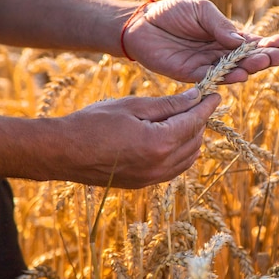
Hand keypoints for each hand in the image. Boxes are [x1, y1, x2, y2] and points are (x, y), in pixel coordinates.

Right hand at [53, 88, 220, 188]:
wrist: (63, 152)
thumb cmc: (93, 123)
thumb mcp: (133, 106)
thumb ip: (168, 104)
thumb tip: (195, 98)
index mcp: (160, 143)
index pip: (194, 122)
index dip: (207, 107)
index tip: (215, 95)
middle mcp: (161, 164)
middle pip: (195, 140)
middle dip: (200, 121)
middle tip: (198, 104)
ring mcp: (153, 178)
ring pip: (189, 157)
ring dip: (193, 138)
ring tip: (187, 119)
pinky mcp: (145, 184)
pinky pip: (175, 169)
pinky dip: (182, 153)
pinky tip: (176, 140)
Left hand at [123, 0, 278, 82]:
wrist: (141, 24)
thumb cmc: (171, 12)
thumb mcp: (201, 10)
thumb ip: (220, 25)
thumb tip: (241, 41)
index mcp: (224, 36)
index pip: (250, 43)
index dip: (266, 44)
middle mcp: (219, 53)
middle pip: (246, 59)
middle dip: (264, 58)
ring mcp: (207, 65)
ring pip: (233, 70)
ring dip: (249, 68)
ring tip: (263, 63)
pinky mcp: (191, 75)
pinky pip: (212, 78)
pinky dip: (227, 78)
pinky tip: (241, 75)